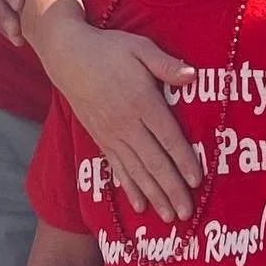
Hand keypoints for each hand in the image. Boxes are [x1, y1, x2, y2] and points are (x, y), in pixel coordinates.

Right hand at [49, 21, 201, 220]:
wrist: (69, 56)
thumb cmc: (110, 49)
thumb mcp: (141, 48)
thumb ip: (167, 65)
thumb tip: (193, 76)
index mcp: (142, 101)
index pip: (167, 137)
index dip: (183, 160)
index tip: (197, 180)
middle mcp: (127, 123)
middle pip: (154, 161)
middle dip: (172, 189)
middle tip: (187, 213)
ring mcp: (112, 134)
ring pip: (137, 171)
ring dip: (154, 195)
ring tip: (169, 216)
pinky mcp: (100, 139)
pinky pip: (117, 168)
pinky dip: (130, 187)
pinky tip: (139, 205)